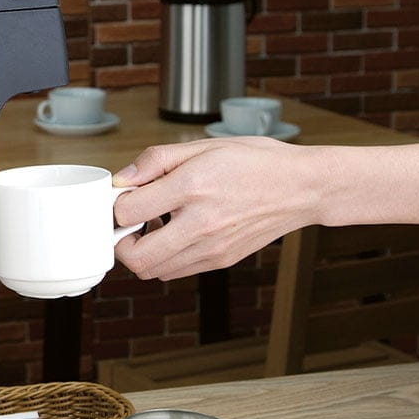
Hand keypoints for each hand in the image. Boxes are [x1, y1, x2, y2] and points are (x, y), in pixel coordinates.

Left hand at [112, 138, 324, 279]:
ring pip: (152, 270)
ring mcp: (212, 247)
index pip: (129, 212)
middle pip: (135, 257)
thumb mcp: (203, 146)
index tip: (123, 196)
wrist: (302, 187)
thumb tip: (122, 179)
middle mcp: (201, 223)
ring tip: (152, 228)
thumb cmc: (255, 161)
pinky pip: (175, 271)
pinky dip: (164, 259)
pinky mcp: (220, 260)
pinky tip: (173, 234)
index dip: (117, 204)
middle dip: (120, 241)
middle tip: (127, 224)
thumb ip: (157, 161)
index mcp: (193, 187)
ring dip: (141, 252)